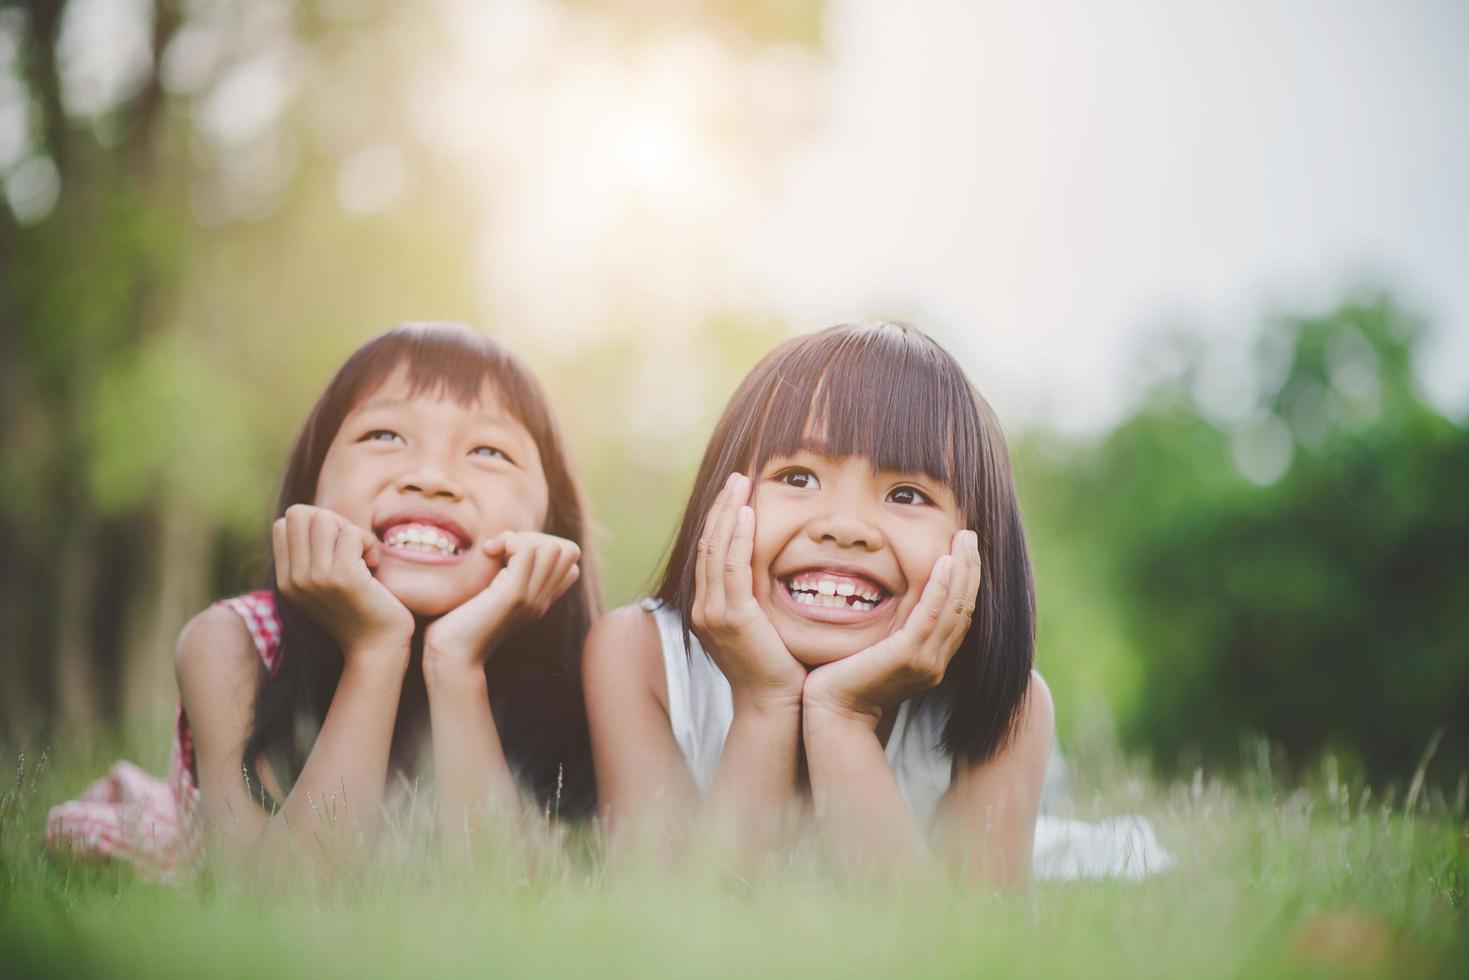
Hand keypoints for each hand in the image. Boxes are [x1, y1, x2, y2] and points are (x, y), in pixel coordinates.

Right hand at [273, 504, 414, 659]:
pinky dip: (368, 542)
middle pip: (300, 514)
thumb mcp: (324, 583)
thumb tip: (314, 514)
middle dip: (332, 521)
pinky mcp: (342, 577)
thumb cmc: (359, 610)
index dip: (315, 525)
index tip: (337, 549)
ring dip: (351, 530)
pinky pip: (352, 533)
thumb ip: (312, 555)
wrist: (376, 647)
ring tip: (363, 556)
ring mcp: (316, 578)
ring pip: (324, 518)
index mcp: (286, 580)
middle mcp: (294, 578)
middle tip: (351, 547)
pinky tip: (374, 565)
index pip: (284, 523)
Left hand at [422, 531, 579, 675]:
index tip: (508, 555)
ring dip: (520, 538)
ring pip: (551, 546)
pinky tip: (488, 552)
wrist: (451, 655)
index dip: (542, 546)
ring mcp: (532, 598)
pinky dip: (508, 541)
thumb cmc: (457, 625)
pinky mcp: (514, 595)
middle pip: (566, 550)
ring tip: (495, 552)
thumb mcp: (487, 595)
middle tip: (501, 551)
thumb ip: (501, 575)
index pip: (569, 561)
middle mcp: (542, 600)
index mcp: (539, 600)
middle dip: (534, 538)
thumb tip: (499, 546)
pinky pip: (527, 550)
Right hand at [691, 473, 806, 709]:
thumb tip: (776, 574)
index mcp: (708, 609)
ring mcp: (713, 612)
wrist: (772, 708)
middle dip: (721, 507)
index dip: (721, 519)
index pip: (710, 553)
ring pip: (715, 548)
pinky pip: (731, 566)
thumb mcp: (762, 630)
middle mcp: (703, 607)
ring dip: (728, 511)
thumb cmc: (777, 671)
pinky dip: (737, 536)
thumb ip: (759, 602)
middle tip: (738, 477)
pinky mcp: (732, 617)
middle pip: (707, 543)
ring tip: (741, 483)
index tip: (737, 493)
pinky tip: (747, 513)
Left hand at [803, 530, 981, 724]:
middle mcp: (935, 661)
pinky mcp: (908, 656)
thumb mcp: (876, 649)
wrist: (832, 712)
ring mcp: (925, 660)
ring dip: (962, 570)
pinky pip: (931, 615)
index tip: (964, 551)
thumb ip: (891, 630)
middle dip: (970, 569)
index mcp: (931, 659)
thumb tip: (890, 597)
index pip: (959, 615)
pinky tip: (944, 562)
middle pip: (965, 608)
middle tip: (970, 536)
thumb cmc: (843, 678)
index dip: (966, 582)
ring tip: (964, 539)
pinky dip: (940, 587)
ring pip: (955, 608)